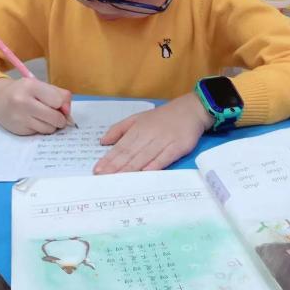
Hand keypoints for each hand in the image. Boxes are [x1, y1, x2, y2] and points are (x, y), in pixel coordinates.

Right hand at [0, 77, 71, 134]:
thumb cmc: (24, 91)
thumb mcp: (40, 85)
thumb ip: (59, 95)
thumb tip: (69, 114)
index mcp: (31, 86)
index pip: (58, 100)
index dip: (63, 105)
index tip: (60, 105)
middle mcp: (23, 102)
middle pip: (56, 117)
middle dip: (60, 119)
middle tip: (56, 116)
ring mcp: (20, 118)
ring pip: (50, 128)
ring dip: (52, 125)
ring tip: (44, 118)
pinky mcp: (19, 130)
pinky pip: (40, 133)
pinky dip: (41, 129)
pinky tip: (34, 121)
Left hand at [94, 93, 213, 173]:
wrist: (191, 110)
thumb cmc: (162, 117)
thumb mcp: (138, 118)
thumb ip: (119, 129)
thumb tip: (102, 141)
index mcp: (138, 128)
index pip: (121, 146)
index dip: (109, 159)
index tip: (98, 170)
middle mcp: (149, 135)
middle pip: (130, 153)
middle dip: (116, 166)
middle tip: (103, 177)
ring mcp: (164, 141)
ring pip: (145, 156)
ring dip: (131, 168)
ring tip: (118, 179)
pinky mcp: (178, 146)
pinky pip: (165, 157)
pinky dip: (155, 165)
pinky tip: (145, 173)